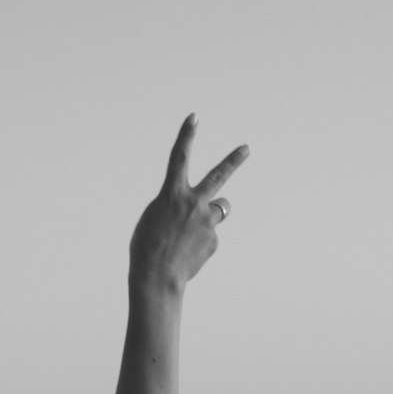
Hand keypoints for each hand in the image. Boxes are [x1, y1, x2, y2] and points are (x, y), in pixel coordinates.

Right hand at [130, 115, 248, 290]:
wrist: (156, 276)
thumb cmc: (146, 247)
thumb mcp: (155, 218)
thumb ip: (177, 206)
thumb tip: (204, 210)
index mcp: (171, 195)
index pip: (179, 158)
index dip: (186, 136)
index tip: (194, 117)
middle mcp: (193, 203)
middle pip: (218, 176)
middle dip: (233, 161)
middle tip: (246, 148)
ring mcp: (207, 221)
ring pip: (217, 210)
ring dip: (208, 216)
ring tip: (190, 233)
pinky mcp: (214, 240)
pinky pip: (209, 235)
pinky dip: (199, 242)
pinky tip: (187, 253)